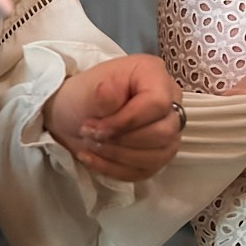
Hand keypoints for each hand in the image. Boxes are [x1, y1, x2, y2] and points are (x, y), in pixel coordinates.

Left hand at [44, 53, 184, 181]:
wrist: (75, 115)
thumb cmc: (83, 97)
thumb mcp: (86, 90)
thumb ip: (101, 94)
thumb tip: (108, 93)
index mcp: (153, 75)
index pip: (157, 104)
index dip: (127, 121)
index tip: (95, 127)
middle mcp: (170, 100)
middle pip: (164, 132)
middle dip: (122, 141)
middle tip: (91, 136)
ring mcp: (168, 128)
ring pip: (159, 155)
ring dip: (118, 156)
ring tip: (91, 146)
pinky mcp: (159, 153)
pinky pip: (146, 170)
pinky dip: (116, 169)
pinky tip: (95, 158)